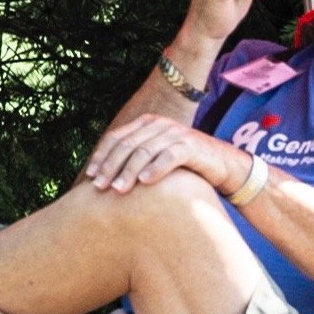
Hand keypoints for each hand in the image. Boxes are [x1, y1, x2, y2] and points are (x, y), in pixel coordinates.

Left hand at [82, 111, 247, 194]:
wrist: (222, 165)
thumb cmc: (184, 166)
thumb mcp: (156, 157)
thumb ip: (135, 159)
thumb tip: (103, 177)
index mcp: (147, 123)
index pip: (117, 137)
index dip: (102, 156)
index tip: (91, 176)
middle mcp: (159, 124)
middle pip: (127, 145)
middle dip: (111, 166)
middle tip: (99, 187)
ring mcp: (175, 133)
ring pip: (145, 151)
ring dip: (128, 171)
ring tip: (118, 190)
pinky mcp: (191, 145)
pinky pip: (169, 156)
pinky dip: (155, 169)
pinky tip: (144, 182)